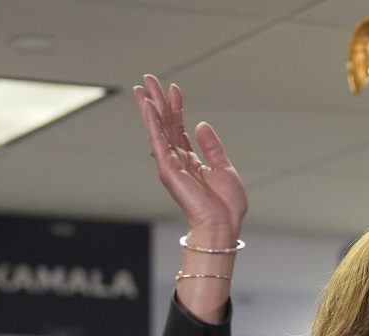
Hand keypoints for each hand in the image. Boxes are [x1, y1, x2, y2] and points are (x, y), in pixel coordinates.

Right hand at [134, 75, 246, 245]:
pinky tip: (148, 106)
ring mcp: (170, 163)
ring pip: (157, 128)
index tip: (174, 88)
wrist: (223, 223)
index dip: (176, 107)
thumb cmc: (225, 205)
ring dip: (150, 106)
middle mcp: (177, 159)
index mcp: (190, 160)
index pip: (179, 128)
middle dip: (157, 100)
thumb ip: (212, 146)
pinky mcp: (167, 168)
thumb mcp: (223, 167)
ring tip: (142, 86)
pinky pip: (157, 140)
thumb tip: (202, 124)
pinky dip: (152, 122)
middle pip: (164, 124)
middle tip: (149, 79)